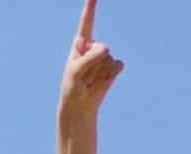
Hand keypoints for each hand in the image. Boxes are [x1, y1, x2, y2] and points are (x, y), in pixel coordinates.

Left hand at [59, 0, 123, 118]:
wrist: (80, 106)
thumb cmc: (72, 87)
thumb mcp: (75, 72)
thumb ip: (89, 59)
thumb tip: (107, 48)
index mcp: (80, 42)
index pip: (87, 21)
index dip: (91, 7)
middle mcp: (93, 46)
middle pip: (101, 49)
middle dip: (94, 66)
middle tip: (85, 78)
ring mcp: (105, 57)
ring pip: (109, 59)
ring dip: (99, 74)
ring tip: (90, 81)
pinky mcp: (113, 68)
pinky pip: (118, 65)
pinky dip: (111, 75)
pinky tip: (102, 81)